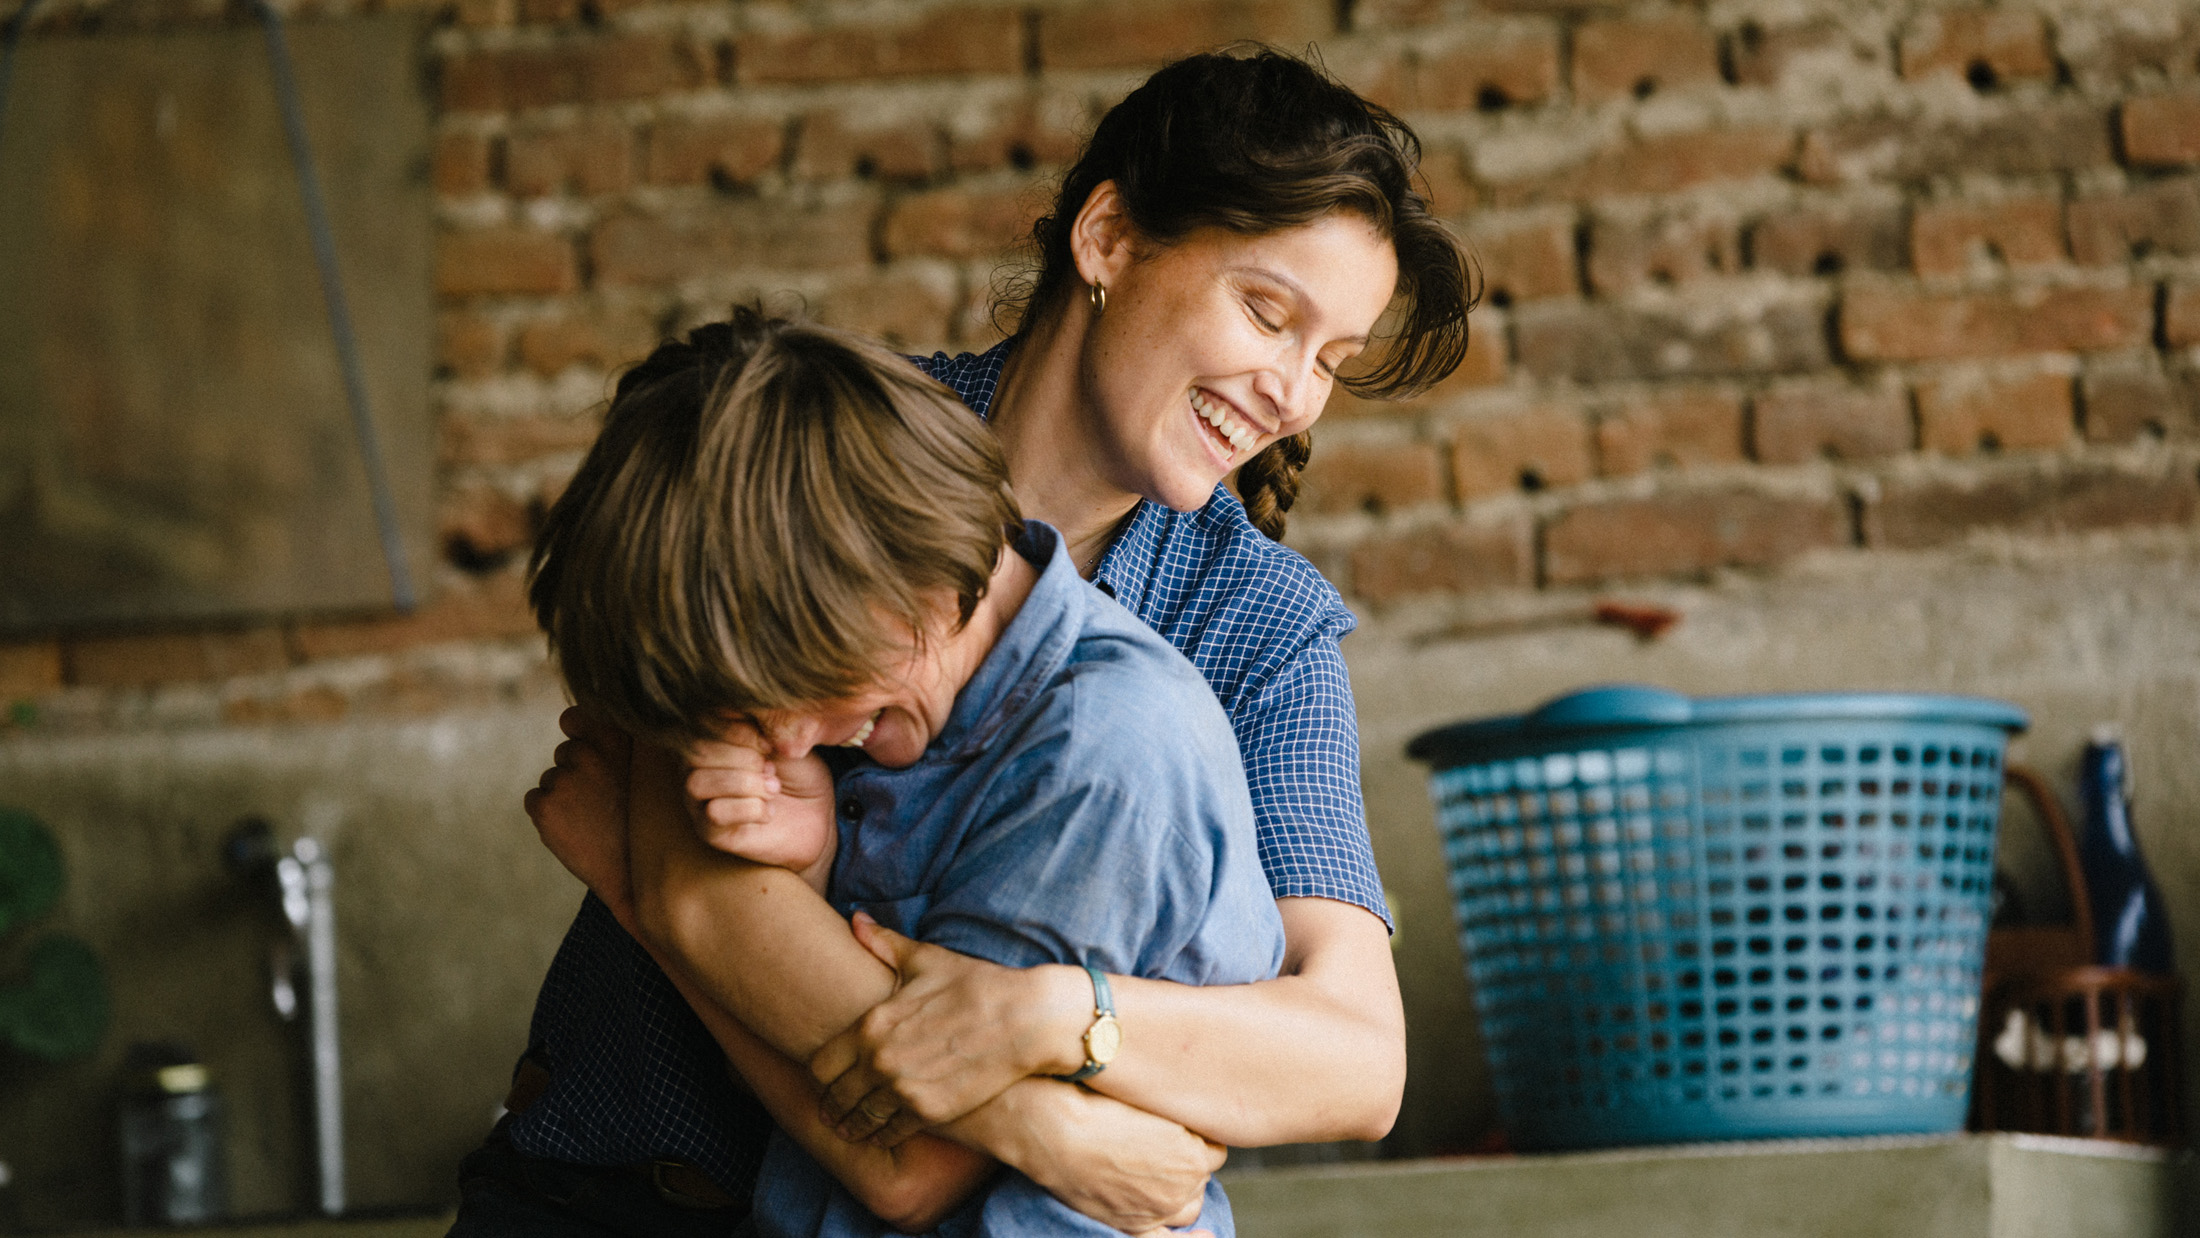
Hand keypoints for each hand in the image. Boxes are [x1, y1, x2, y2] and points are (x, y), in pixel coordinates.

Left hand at [524, 706, 636, 928]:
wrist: (635, 874)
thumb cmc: (644, 821)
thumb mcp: (645, 772)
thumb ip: (615, 743)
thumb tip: (571, 719)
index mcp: (616, 738)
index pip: (574, 718)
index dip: (579, 735)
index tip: (592, 757)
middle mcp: (589, 753)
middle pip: (564, 752)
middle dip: (576, 772)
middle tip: (602, 802)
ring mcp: (564, 779)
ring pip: (551, 779)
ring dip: (564, 796)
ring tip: (593, 820)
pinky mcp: (544, 805)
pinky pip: (535, 799)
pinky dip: (548, 815)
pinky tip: (575, 830)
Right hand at [683, 720, 837, 888]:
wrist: (816, 814)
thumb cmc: (796, 771)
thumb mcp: (781, 738)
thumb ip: (757, 721)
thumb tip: (735, 708)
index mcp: (709, 736)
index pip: (702, 723)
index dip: (739, 731)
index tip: (771, 744)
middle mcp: (693, 766)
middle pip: (697, 752)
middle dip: (744, 758)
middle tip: (772, 768)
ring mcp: (697, 799)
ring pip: (699, 783)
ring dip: (746, 784)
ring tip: (773, 789)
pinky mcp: (708, 830)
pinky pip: (714, 813)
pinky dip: (751, 809)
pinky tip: (768, 811)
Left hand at [812, 914, 1087, 1146]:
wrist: (1026, 1019)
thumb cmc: (976, 984)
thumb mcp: (925, 959)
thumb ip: (884, 943)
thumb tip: (856, 918)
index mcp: (871, 1024)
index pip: (819, 1064)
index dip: (818, 1075)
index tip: (825, 1078)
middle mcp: (879, 1060)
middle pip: (833, 1097)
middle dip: (830, 1104)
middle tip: (832, 1109)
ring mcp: (904, 1088)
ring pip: (857, 1121)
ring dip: (851, 1126)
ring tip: (850, 1128)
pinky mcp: (930, 1110)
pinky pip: (890, 1133)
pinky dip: (883, 1135)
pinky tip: (882, 1133)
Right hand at [991, 1081, 1224, 1234]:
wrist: (1053, 1131)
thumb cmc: (1094, 1105)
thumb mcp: (1147, 1098)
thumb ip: (1176, 1114)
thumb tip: (1186, 1116)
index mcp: (1192, 1155)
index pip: (1214, 1149)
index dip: (1194, 1137)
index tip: (1176, 1128)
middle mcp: (1181, 1188)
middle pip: (1200, 1176)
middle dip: (1187, 1162)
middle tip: (1159, 1145)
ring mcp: (1157, 1210)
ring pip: (1190, 1205)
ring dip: (1183, 1191)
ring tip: (1161, 1173)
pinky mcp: (1133, 1225)